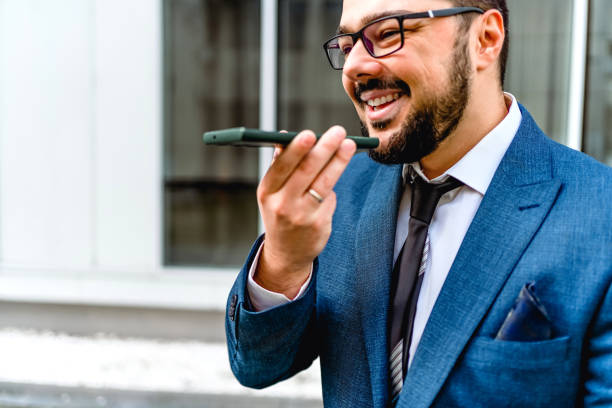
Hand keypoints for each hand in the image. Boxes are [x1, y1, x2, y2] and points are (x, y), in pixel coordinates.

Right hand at [255, 126, 356, 297]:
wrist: (286, 253)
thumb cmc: (280, 212)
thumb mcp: (272, 192)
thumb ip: (280, 166)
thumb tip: (285, 136)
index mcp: (267, 191)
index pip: (282, 166)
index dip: (296, 150)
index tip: (310, 133)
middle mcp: (282, 204)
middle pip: (306, 172)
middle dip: (324, 149)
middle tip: (338, 132)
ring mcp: (301, 216)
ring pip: (324, 183)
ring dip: (338, 162)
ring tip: (348, 145)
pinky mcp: (319, 225)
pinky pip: (330, 198)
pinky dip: (333, 184)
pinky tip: (337, 171)